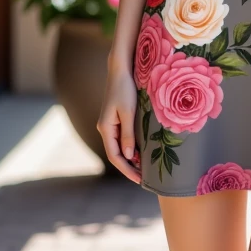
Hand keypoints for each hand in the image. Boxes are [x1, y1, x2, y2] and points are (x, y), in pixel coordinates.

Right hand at [97, 66, 141, 184]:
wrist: (120, 70)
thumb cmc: (125, 89)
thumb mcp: (128, 112)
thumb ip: (128, 134)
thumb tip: (130, 156)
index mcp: (106, 128)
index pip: (115, 156)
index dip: (127, 169)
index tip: (139, 180)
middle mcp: (105, 128)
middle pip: (116, 154)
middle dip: (129, 168)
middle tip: (144, 179)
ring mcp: (110, 124)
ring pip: (119, 147)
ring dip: (130, 159)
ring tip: (144, 170)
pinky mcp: (116, 119)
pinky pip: (122, 139)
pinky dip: (131, 148)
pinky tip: (141, 153)